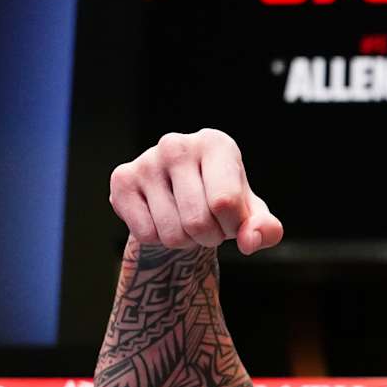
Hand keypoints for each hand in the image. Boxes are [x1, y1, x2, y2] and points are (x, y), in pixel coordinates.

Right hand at [108, 128, 283, 254]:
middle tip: (208, 225)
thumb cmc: (222, 201)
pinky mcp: (122, 179)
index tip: (231, 218)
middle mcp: (176, 144)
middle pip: (198, 222)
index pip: (225, 203)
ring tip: (185, 221)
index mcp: (215, 144)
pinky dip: (158, 239)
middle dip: (209, 237)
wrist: (179, 197)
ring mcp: (146, 160)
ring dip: (185, 242)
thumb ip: (265, 229)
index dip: (233, 226)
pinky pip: (146, 234)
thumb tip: (250, 240)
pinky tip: (161, 218)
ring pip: (172, 234)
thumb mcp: (251, 214)